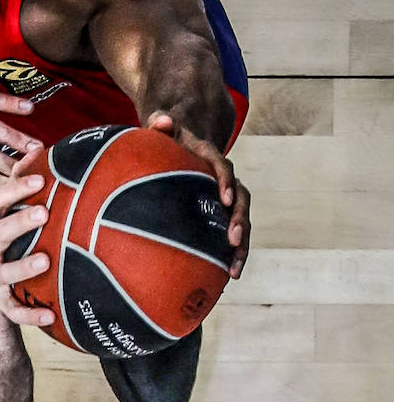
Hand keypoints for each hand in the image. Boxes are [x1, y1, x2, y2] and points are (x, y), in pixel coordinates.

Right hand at [0, 151, 53, 326]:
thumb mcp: (0, 222)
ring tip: (45, 259)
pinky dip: (30, 314)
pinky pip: (14, 311)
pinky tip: (50, 315)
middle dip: (19, 222)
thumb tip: (38, 150)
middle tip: (44, 212)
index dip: (15, 189)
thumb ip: (16, 191)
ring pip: (4, 272)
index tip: (40, 178)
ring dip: (24, 266)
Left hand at [146, 111, 249, 278]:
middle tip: (233, 241)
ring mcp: (224, 202)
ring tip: (234, 272)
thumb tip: (162, 120)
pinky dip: (228, 257)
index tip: (222, 198)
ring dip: (241, 248)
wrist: (181, 149)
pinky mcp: (219, 219)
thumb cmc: (168, 141)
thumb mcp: (163, 130)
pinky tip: (222, 281)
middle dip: (240, 222)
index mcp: (212, 161)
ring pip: (240, 223)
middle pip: (240, 201)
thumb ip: (160, 124)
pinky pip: (229, 238)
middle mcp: (225, 182)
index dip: (225, 181)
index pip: (224, 168)